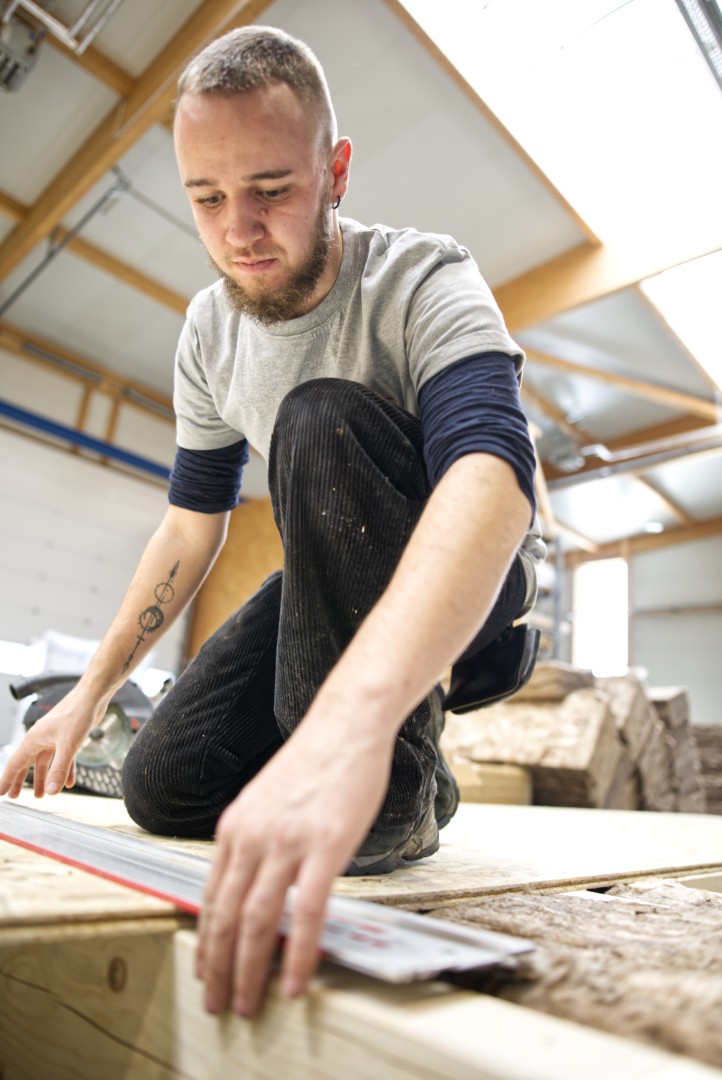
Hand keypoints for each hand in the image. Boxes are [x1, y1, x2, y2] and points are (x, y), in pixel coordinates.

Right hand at [0, 685, 107, 798]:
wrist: (92, 697)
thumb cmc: (77, 714)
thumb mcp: (68, 746)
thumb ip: (59, 769)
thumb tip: (51, 791)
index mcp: (34, 739)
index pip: (16, 763)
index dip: (8, 779)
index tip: (0, 793)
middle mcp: (41, 738)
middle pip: (28, 763)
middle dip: (22, 780)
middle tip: (15, 795)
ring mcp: (54, 737)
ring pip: (45, 762)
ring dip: (44, 778)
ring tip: (42, 794)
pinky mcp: (68, 737)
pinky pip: (63, 757)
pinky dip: (64, 770)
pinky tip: (69, 783)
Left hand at [195, 710, 393, 1017]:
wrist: (346, 725)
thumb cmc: (315, 762)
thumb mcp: (268, 800)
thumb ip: (256, 839)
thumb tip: (256, 883)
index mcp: (234, 827)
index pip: (211, 896)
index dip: (206, 940)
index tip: (206, 971)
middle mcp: (251, 836)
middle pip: (226, 916)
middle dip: (218, 968)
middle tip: (218, 1004)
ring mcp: (286, 842)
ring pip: (256, 920)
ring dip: (249, 971)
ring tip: (249, 1004)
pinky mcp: (323, 845)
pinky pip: (306, 912)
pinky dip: (296, 953)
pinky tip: (294, 980)